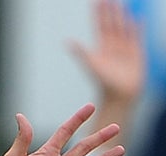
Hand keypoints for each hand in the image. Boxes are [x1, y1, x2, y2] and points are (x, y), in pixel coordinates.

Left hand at [70, 0, 144, 123]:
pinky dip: (138, 28)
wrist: (120, 96)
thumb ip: (82, 52)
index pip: (100, 26)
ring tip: (122, 3)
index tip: (97, 1)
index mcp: (102, 47)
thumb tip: (68, 41)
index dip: (99, 14)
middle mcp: (113, 46)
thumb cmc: (104, 83)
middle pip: (112, 24)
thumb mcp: (92, 64)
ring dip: (123, 16)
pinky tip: (138, 18)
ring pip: (124, 28)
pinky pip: (138, 37)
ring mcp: (125, 48)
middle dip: (111, 11)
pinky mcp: (137, 52)